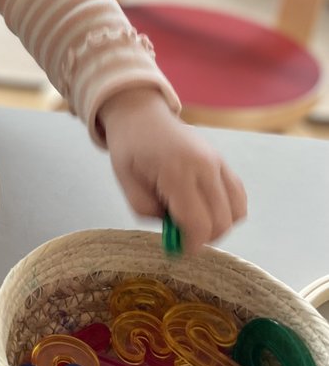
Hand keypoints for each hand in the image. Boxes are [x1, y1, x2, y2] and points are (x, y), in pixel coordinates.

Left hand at [98, 87, 246, 253]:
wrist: (142, 114)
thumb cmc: (130, 147)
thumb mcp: (127, 184)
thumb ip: (149, 212)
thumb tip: (175, 231)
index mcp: (177, 171)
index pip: (198, 223)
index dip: (191, 245)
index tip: (179, 251)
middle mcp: (205, 166)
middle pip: (222, 222)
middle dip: (204, 238)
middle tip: (182, 236)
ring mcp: (218, 162)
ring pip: (237, 212)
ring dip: (219, 226)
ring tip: (193, 220)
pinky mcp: (224, 161)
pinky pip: (238, 196)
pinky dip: (228, 210)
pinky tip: (205, 207)